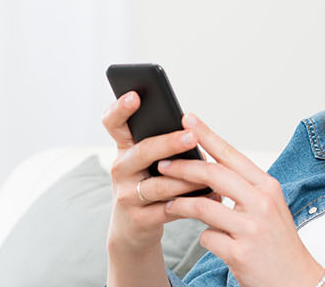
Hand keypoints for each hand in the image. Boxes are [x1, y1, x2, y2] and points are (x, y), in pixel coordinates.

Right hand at [101, 92, 218, 252]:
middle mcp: (121, 169)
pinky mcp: (139, 219)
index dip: (120, 108)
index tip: (135, 95)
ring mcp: (127, 195)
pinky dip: (191, 203)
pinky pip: (168, 210)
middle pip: (142, 152)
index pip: (114, 123)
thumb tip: (198, 134)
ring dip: (188, 179)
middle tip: (191, 136)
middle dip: (168, 143)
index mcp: (125, 149)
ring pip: (160, 184)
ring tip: (211, 175)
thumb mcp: (150, 164)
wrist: (134, 230)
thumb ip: (165, 147)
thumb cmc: (150, 187)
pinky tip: (210, 198)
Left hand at [159, 113, 324, 286]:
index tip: (186, 118)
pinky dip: (205, 238)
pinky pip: (207, 237)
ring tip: (169, 204)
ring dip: (180, 204)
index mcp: (268, 187)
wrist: (297, 280)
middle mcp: (262, 203)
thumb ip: (243, 189)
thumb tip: (210, 169)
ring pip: (203, 206)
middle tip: (162, 164)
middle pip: (213, 174)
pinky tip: (212, 242)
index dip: (206, 135)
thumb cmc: (278, 243)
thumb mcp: (268, 208)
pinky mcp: (240, 253)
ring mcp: (251, 228)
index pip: (231, 154)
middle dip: (182, 167)